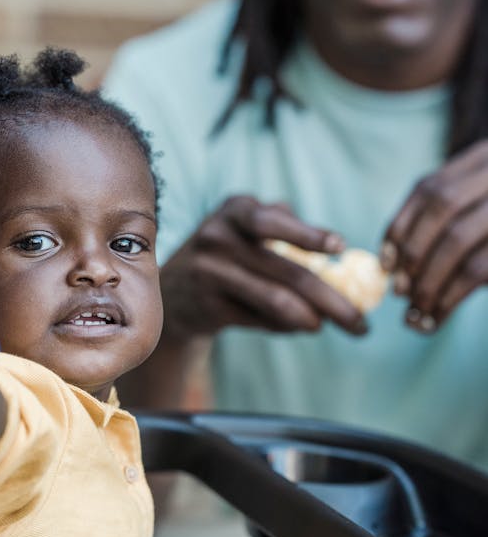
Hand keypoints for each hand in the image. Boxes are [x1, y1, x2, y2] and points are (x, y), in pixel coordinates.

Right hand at [160, 196, 368, 340]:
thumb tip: (341, 257)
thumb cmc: (229, 256)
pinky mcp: (208, 305)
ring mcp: (210, 271)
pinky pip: (260, 319)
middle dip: (332, 299)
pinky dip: (287, 326)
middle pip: (288, 271)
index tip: (340, 247)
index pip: (274, 222)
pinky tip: (300, 326)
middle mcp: (218, 236)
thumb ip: (285, 230)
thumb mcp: (247, 230)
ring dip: (312, 318)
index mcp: (235, 210)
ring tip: (330, 326)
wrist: (174, 292)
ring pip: (277, 300)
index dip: (308, 235)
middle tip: (361, 321)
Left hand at [380, 141, 487, 332]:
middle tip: (399, 292)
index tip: (385, 264)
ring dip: (428, 282)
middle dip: (413, 253)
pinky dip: (449, 297)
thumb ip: (434, 224)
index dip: (400, 227)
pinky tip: (436, 317)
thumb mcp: (471, 213)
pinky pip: (477, 270)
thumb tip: (388, 266)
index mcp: (482, 160)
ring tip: (415, 314)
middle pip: (443, 208)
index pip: (428, 189)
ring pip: (458, 239)